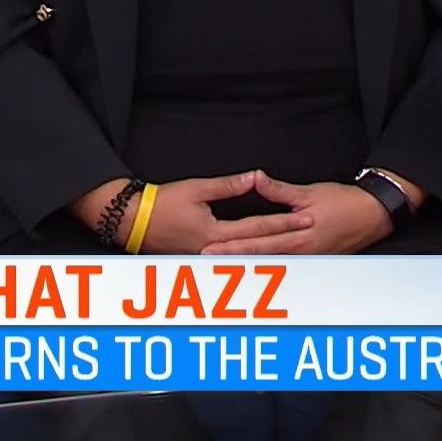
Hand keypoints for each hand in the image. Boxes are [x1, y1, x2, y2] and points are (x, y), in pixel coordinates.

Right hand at [73, 172, 314, 254]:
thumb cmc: (161, 203)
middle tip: (310, 232)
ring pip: (245, 260)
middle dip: (286, 241)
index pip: (257, 228)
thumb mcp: (196, 189)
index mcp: (213, 234)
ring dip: (271, 254)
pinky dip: (250, 260)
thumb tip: (254, 177)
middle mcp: (212, 253)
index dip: (283, 222)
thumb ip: (228, 186)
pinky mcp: (199, 263)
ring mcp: (205, 261)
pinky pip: (231, 262)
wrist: (131, 222)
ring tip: (298, 249)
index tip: (305, 217)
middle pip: (257, 249)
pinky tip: (266, 258)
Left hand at [199, 173, 391, 254]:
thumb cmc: (344, 203)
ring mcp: (307, 260)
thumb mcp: (309, 192)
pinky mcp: (314, 260)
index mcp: (296, 237)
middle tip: (206, 261)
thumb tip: (256, 178)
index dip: (231, 246)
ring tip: (220, 267)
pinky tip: (252, 268)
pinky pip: (285, 266)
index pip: (256, 242)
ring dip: (246, 267)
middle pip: (259, 258)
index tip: (210, 248)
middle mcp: (299, 254)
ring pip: (271, 265)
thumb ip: (279, 191)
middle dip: (231, 261)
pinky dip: (267, 267)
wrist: (373, 216)